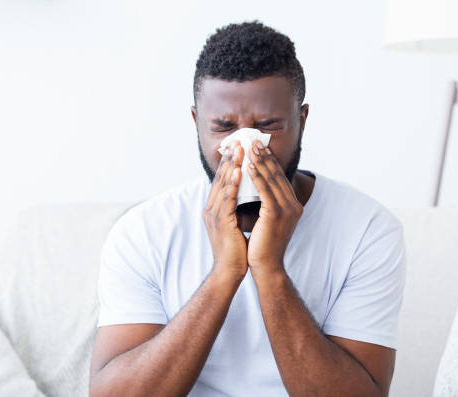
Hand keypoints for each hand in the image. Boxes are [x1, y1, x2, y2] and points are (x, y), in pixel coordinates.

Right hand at [203, 141, 247, 282]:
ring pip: (223, 184)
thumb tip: (246, 196)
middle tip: (238, 140)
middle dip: (230, 158)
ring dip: (231, 165)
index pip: (222, 181)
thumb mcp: (234, 224)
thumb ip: (236, 209)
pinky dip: (233, 183)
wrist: (229, 271)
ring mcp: (214, 214)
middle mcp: (211, 208)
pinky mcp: (221, 221)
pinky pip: (227, 198)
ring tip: (239, 149)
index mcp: (214, 208)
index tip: (237, 147)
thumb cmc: (235, 250)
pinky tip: (239, 171)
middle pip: (220, 178)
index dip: (229, 163)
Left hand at [246, 140, 303, 278]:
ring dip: (260, 161)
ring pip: (271, 180)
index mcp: (292, 205)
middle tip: (254, 140)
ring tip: (250, 147)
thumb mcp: (267, 219)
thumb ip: (267, 203)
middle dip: (265, 156)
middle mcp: (293, 205)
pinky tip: (248, 166)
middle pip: (277, 175)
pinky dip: (257, 177)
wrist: (265, 265)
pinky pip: (265, 191)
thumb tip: (256, 186)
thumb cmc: (262, 244)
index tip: (259, 147)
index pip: (279, 178)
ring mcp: (286, 209)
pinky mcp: (276, 214)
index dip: (269, 161)